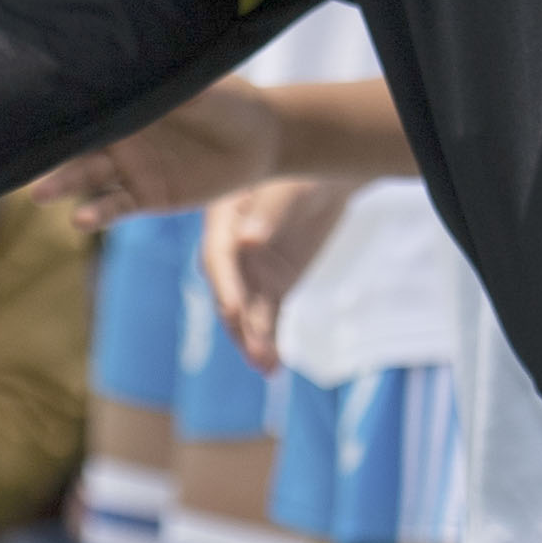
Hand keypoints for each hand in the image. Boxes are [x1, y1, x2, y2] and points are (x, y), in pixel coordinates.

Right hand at [32, 75, 277, 227]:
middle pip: (71, 141)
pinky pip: (115, 207)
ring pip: (85, 176)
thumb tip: (133, 63)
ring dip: (61, 184)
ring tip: (38, 194)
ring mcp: (128, 168)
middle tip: (8, 155)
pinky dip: (98, 214)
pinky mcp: (145, 197)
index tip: (19, 104)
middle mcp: (118, 134)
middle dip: (40, 148)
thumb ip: (165, 83)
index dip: (52, 104)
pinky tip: (82, 220)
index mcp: (124, 101)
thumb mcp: (199, 86)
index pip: (82, 102)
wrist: (263, 140)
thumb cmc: (229, 101)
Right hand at [200, 174, 346, 368]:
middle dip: (239, 323)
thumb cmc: (303, 175)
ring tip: (266, 366)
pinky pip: (267, 319)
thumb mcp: (289, 188)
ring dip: (253, 341)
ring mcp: (248, 274)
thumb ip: (268, 213)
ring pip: (246, 313)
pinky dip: (270, 342)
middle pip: (227, 292)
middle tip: (254, 351)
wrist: (324, 184)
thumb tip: (246, 242)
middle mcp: (228, 252)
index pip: (217, 257)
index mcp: (222, 220)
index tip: (236, 311)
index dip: (225, 285)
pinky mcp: (271, 288)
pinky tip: (274, 367)